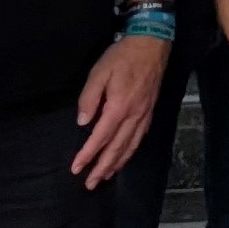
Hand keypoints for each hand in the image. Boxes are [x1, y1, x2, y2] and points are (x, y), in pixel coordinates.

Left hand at [70, 33, 169, 187]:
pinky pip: (139, 138)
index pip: (101, 137)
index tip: (77, 168)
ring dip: (117, 164)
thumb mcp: (99, 72)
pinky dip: (130, 151)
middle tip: (90, 183)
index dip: (88, 154)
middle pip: (117, 148)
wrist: (152, 44)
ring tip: (105, 176)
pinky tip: (124, 156)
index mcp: (119, 107)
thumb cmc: (122, 56)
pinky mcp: (149, 111)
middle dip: (102, 167)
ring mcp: (144, 115)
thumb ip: (89, 98)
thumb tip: (83, 122)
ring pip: (130, 146)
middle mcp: (134, 115)